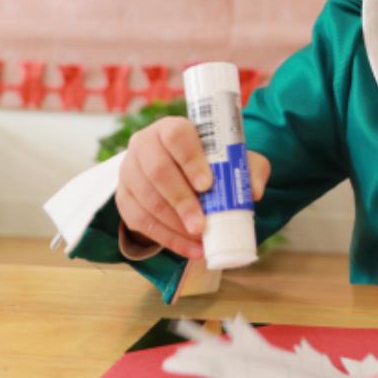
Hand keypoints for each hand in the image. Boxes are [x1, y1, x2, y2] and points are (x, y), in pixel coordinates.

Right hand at [115, 116, 270, 258]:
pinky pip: (139, 221)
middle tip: (201, 225)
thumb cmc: (208, 162)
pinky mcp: (123, 197)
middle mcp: (144, 145)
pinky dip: (166, 238)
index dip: (191, 160)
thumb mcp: (233, 159)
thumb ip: (250, 168)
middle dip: (181, 201)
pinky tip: (189, 249)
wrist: (178, 171)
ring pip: (146, 198)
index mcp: (171, 128)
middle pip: (157, 170)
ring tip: (199, 241)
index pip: (177, 136)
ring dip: (173, 224)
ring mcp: (129, 171)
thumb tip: (254, 192)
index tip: (207, 185)